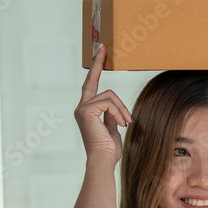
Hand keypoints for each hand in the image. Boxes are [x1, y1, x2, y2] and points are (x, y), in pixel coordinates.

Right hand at [76, 44, 132, 161]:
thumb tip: (116, 110)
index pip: (91, 86)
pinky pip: (109, 102)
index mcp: (87, 112)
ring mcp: (82, 109)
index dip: (95, 69)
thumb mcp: (113, 128)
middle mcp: (81, 108)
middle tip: (103, 47)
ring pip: (109, 95)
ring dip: (121, 109)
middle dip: (97, 63)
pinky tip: (121, 123)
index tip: (100, 53)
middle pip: (93, 82)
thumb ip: (112, 116)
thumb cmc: (109, 150)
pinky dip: (118, 112)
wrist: (104, 160)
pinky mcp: (86, 111)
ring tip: (125, 122)